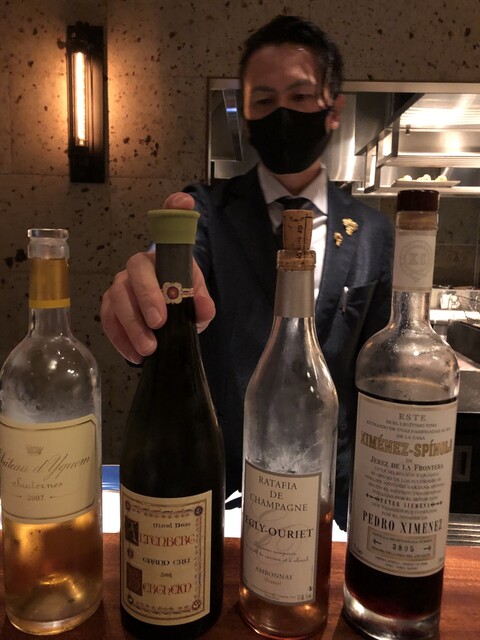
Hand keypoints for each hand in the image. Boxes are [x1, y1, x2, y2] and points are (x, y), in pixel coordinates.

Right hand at [100, 193, 215, 362]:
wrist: (168, 316)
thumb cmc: (181, 300)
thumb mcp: (198, 300)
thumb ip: (203, 302)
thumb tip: (204, 311)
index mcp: (162, 257)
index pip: (167, 228)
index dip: (174, 210)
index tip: (182, 203)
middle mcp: (137, 267)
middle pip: (135, 274)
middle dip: (146, 298)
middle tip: (159, 323)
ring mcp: (120, 286)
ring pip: (117, 300)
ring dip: (131, 326)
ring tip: (148, 350)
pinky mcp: (110, 308)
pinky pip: (108, 321)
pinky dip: (120, 339)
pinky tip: (136, 356)